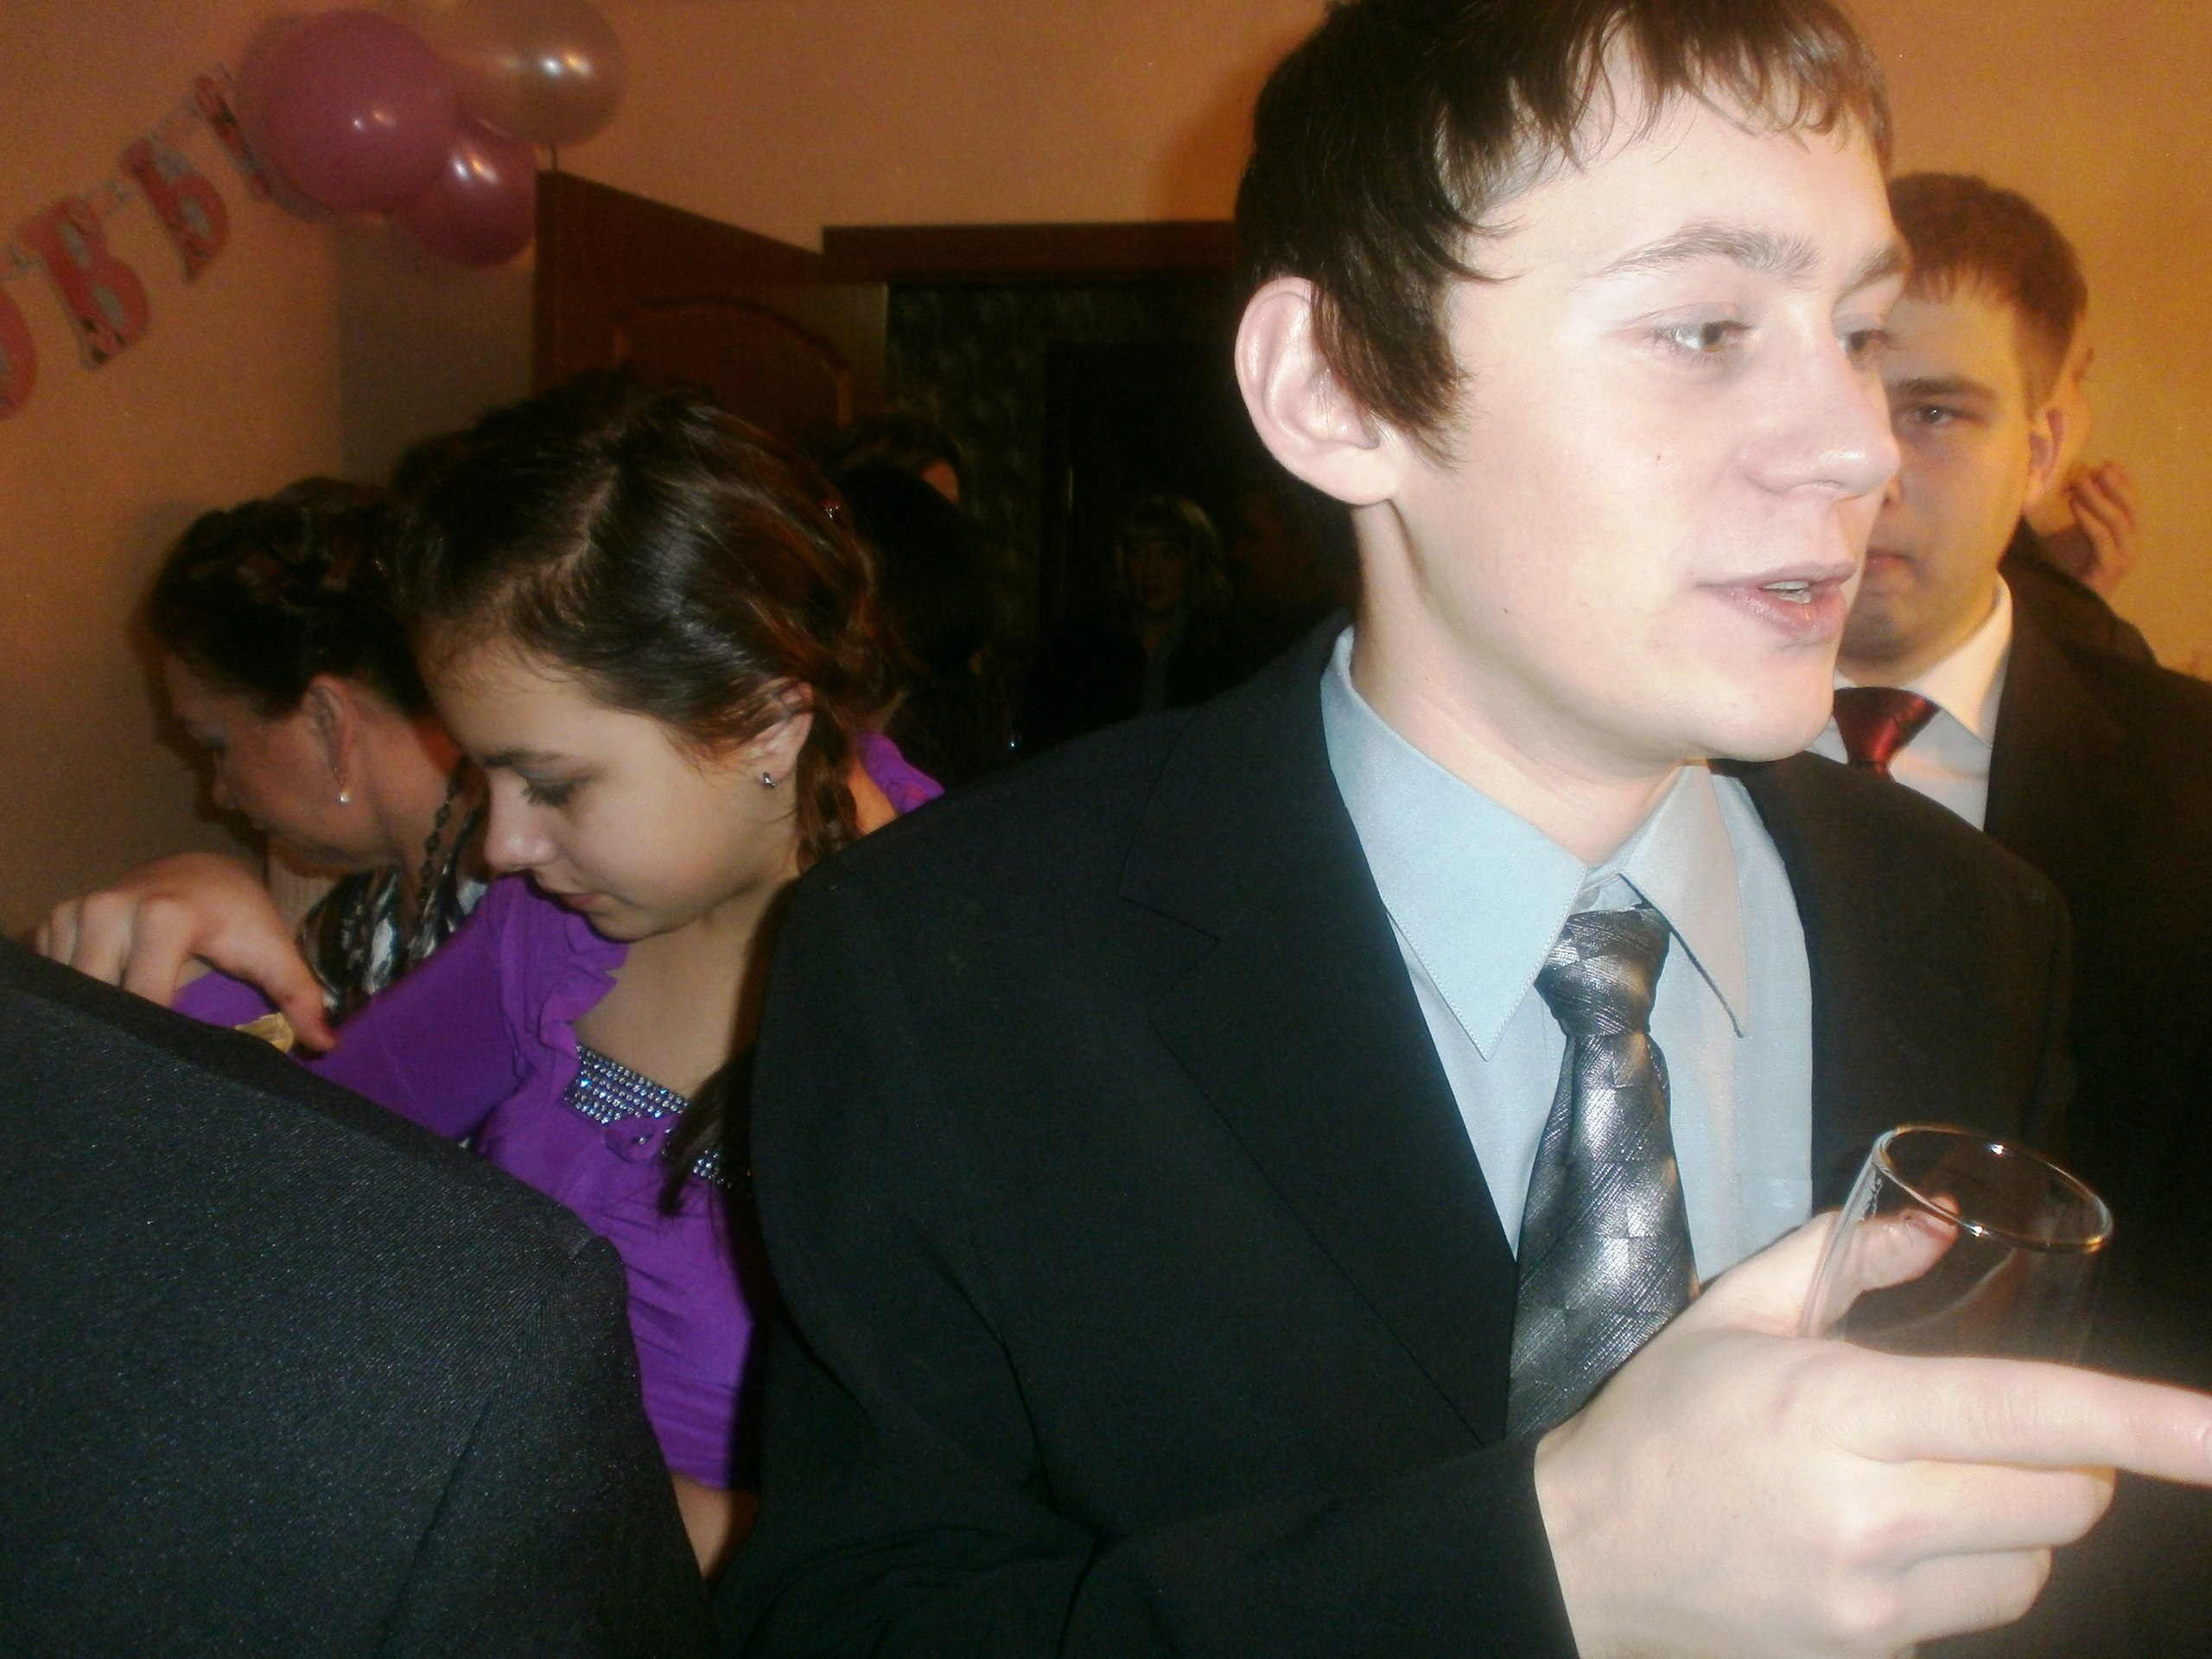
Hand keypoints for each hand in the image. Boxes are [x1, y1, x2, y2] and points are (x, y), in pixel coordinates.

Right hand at [36, 853, 336, 1049]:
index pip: (144, 997)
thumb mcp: (273, 949)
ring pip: (73, 992)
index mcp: (164, 916)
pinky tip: (105, 1009)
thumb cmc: (239, 915)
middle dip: (123, 1031)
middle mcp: (111, 910)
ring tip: (128, 1034)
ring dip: (98, 1016)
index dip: (156, 1037)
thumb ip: (299, 995)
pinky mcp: (55, 922)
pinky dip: (78, 999)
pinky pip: (56, 977)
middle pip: (102, 998)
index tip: (171, 1062)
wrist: (200, 871)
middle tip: (147, 1056)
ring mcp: (77, 913)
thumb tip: (325, 1044)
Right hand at [1534, 1215, 2211, 1657]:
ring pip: (2036, 1568)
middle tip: (1995, 1429)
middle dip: (2064, 1459)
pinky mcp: (1874, 1656)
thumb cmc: (1661, 1421)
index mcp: (1837, 1410)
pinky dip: (1966, 1572)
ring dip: (2021, 1523)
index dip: (2142, 1424)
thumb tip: (1938, 1225)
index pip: (2023, 1414)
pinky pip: (1976, 1614)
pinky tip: (1888, 1543)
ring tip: (1936, 1489)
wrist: (1584, 1557)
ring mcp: (1876, 1604)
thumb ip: (1843, 1258)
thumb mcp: (1733, 1315)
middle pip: (2062, 1501)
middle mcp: (1871, 1516)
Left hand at [2042, 461, 2139, 597]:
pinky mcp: (2110, 568)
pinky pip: (2102, 538)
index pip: (2130, 502)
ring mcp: (2123, 556)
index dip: (2122, 481)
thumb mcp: (2074, 535)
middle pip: (2129, 507)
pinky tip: (2075, 504)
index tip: (2107, 462)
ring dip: (2099, 497)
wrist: (2069, 607)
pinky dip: (2089, 519)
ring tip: (2082, 481)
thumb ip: (2081, 512)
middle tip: (2097, 467)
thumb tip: (2072, 480)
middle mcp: (2130, 544)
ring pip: (2117, 520)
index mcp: (2126, 535)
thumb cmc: (2068, 571)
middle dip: (2114, 485)